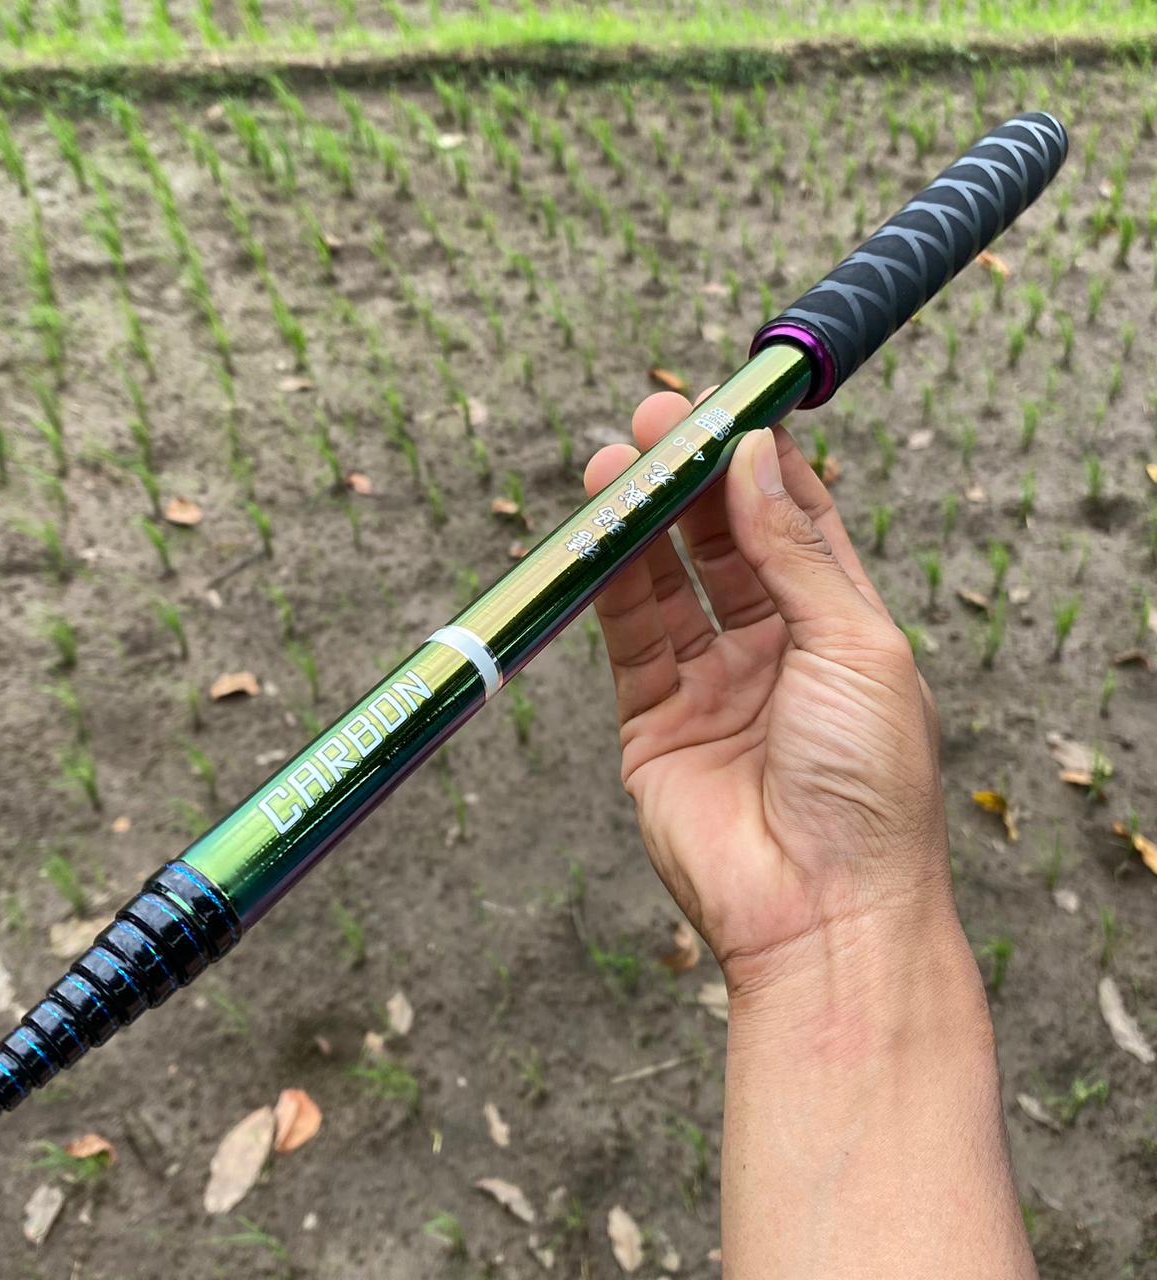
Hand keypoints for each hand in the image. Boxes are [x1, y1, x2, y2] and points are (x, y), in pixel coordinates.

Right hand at [584, 391, 952, 993]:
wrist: (821, 910)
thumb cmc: (868, 782)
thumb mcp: (855, 646)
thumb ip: (795, 553)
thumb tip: (753, 461)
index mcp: (840, 628)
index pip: (796, 523)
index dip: (763, 464)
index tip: (730, 408)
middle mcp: (774, 650)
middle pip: (723, 543)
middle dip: (691, 480)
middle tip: (655, 421)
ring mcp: (711, 685)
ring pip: (667, 583)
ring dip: (643, 522)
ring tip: (615, 463)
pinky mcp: (653, 722)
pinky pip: (629, 638)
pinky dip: (611, 584)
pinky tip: (601, 533)